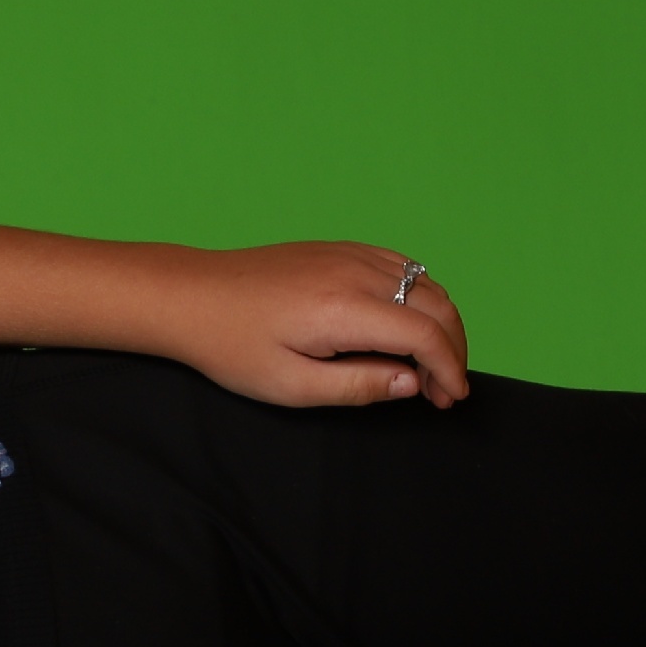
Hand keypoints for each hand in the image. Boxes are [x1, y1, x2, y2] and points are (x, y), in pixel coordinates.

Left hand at [164, 242, 469, 409]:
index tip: (451, 398)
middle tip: (441, 391)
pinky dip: (421, 297)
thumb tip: (411, 383)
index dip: (449, 369)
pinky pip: (403, 267)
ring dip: (440, 324)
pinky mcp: (342, 248)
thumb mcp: (292, 385)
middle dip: (452, 350)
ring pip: (426, 283)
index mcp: (344, 309)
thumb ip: (359, 386)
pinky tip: (407, 327)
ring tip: (426, 367)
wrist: (193, 296)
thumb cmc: (232, 345)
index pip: (426, 334)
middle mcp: (355, 272)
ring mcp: (350, 254)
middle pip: (437, 305)